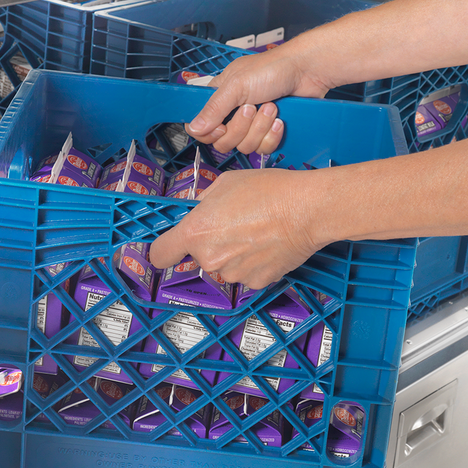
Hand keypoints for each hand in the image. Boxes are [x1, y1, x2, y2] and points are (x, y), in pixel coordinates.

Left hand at [149, 168, 323, 289]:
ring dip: (234, 254)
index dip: (163, 251)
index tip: (169, 249)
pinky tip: (267, 245)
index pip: (160, 254)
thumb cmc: (270, 191)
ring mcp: (233, 273)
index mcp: (196, 232)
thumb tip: (200, 210)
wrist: (306, 209)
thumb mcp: (226, 184)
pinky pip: (246, 274)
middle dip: (212, 244)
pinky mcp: (255, 282)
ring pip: (225, 266)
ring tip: (256, 232)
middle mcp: (210, 257)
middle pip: (199, 258)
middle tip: (234, 225)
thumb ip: (204, 203)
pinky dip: (254, 263)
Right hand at [185, 46, 335, 155]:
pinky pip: (263, 149)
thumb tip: (194, 129)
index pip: (200, 127)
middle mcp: (233, 112)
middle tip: (252, 107)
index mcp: (219, 97)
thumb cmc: (272, 68)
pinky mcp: (269, 133)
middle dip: (241, 127)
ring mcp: (252, 125)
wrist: (307, 72)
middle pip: (223, 142)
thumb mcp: (237, 86)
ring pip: (244, 146)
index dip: (208, 132)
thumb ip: (214, 108)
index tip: (220, 126)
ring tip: (271, 107)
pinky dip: (272, 135)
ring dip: (259, 128)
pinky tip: (279, 120)